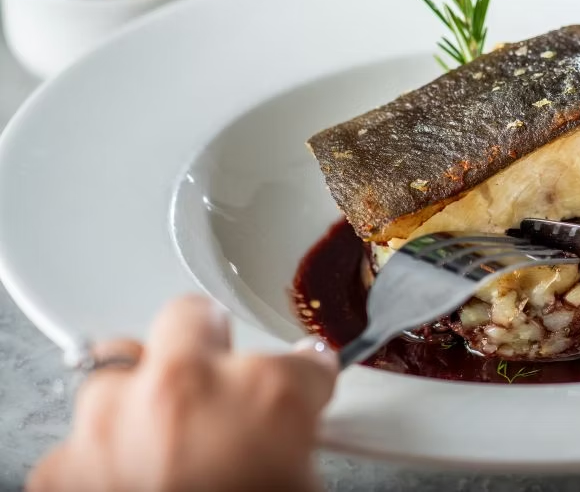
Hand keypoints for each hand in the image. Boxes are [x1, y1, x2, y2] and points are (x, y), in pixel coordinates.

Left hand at [27, 295, 339, 491]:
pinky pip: (77, 437)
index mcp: (266, 395)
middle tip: (223, 374)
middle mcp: (183, 390)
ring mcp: (111, 423)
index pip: (303, 357)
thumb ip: (296, 436)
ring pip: (118, 365)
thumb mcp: (301, 481)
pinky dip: (99, 453)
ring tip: (163, 428)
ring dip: (142, 390)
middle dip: (209, 339)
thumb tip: (296, 424)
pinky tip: (125, 478)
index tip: (305, 383)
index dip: (306, 375)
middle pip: (191, 318)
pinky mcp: (59, 469)